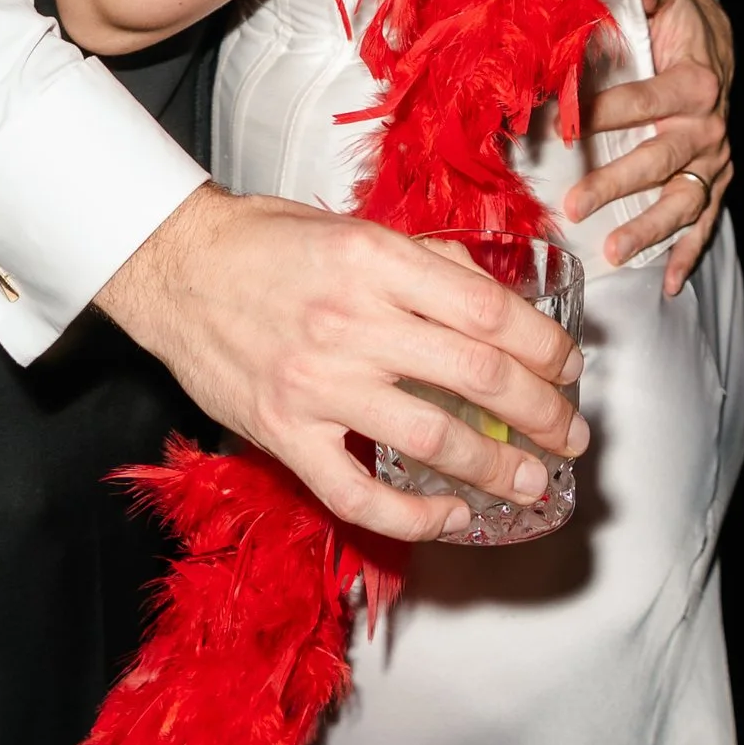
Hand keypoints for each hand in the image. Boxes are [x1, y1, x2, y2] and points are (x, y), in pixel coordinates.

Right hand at [96, 186, 587, 544]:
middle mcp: (352, 320)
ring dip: (497, 467)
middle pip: (477, 374)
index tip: (570, 369)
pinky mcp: (285, 433)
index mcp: (376, 260)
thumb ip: (423, 262)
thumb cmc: (264, 244)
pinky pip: (358, 493)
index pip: (488, 311)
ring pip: (432, 437)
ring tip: (534, 481)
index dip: (544, 346)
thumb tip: (491, 299)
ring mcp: (317, 381)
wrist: (173, 268)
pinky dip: (413, 517)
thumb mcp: (352, 227)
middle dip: (540, 411)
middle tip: (570, 434)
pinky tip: (450, 516)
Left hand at [568, 0, 733, 296]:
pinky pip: (707, 223)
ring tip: (614, 253)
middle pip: (658, 160)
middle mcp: (709, 127)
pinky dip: (690, 254)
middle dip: (615, 185)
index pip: (641, 102)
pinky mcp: (718, 182)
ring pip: (683, 202)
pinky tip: (668, 284)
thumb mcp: (672, 0)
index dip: (600, 113)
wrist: (724, 46)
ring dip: (649, 230)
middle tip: (574, 205)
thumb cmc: (684, 25)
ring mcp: (715, 160)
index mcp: (694, 84)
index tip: (561, 127)